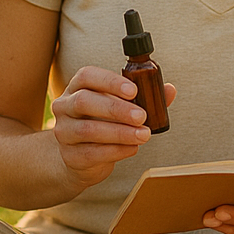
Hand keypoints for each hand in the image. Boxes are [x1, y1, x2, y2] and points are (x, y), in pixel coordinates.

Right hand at [50, 66, 175, 192]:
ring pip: (88, 130)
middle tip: (141, 116)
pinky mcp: (69, 156)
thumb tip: (169, 90)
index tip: (133, 90)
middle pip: (84, 102)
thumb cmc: (104, 124)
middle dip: (116, 109)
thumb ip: (145, 98)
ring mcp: (64, 131)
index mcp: (78, 87)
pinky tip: (132, 148)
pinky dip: (116, 151)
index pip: (87, 76)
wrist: (82, 158)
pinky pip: (91, 153)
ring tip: (143, 135)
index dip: (110, 82)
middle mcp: (65, 106)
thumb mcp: (121, 107)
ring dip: (120, 133)